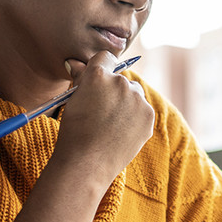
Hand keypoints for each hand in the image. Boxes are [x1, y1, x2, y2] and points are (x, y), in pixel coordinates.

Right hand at [59, 51, 154, 180]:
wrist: (86, 164)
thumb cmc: (73, 132)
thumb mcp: (72, 101)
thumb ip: (80, 78)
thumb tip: (75, 62)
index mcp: (98, 75)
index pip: (105, 57)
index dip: (101, 68)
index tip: (98, 81)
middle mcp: (121, 82)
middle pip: (120, 79)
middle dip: (113, 90)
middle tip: (101, 111)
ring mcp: (137, 99)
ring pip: (133, 94)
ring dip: (126, 103)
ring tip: (110, 125)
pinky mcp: (149, 115)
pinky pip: (142, 110)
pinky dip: (135, 118)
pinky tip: (121, 133)